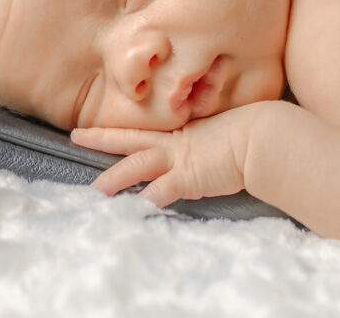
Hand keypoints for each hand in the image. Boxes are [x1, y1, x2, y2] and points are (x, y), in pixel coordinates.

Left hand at [70, 103, 264, 206]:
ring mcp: (179, 160)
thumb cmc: (253, 131)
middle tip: (77, 135)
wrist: (262, 136)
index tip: (109, 127)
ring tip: (94, 189)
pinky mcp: (186, 178)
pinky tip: (132, 212)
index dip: (127, 129)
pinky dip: (145, 202)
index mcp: (184, 132)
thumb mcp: (228, 131)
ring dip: (113, 178)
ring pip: (136, 165)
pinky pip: (159, 192)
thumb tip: (217, 143)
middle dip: (102, 138)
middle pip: (130, 139)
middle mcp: (176, 143)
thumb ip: (215, 138)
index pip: (149, 131)